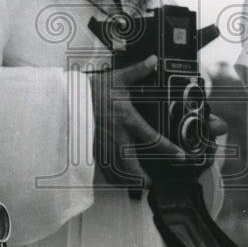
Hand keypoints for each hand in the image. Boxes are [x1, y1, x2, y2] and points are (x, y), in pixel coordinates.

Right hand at [89, 56, 183, 187]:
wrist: (67, 99)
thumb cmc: (92, 89)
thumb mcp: (118, 77)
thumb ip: (137, 71)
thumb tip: (153, 60)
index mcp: (127, 119)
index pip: (152, 138)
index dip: (168, 149)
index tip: (180, 156)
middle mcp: (117, 136)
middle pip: (132, 164)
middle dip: (143, 177)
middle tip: (151, 183)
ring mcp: (104, 145)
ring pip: (117, 170)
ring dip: (128, 180)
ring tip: (137, 185)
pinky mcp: (92, 148)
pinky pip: (102, 167)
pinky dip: (111, 176)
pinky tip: (116, 180)